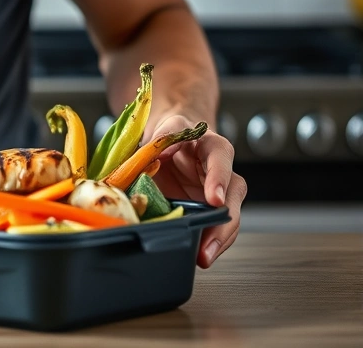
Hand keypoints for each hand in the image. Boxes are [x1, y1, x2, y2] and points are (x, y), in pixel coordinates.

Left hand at [148, 113, 247, 268]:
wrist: (174, 142)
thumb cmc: (174, 134)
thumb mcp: (167, 129)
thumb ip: (162, 139)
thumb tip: (155, 153)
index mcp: (214, 148)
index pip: (221, 160)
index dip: (218, 179)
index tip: (213, 200)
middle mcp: (223, 173)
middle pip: (232, 197)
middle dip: (223, 223)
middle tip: (209, 244)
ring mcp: (218, 194)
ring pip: (228, 217)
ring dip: (218, 240)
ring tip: (203, 257)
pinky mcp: (207, 210)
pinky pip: (213, 227)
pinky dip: (207, 242)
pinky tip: (199, 255)